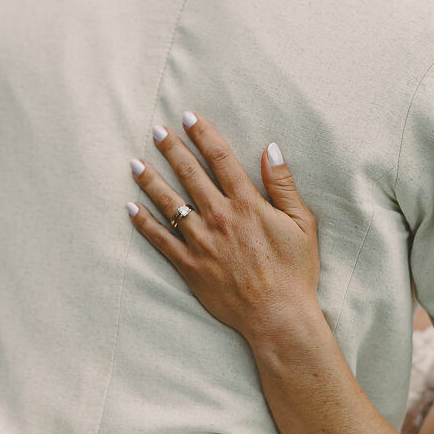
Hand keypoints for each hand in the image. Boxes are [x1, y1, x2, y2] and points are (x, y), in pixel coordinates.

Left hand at [126, 113, 319, 341]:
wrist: (278, 316)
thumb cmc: (295, 271)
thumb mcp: (302, 223)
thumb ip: (283, 184)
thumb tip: (270, 149)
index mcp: (247, 203)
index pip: (220, 158)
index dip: (203, 135)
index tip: (189, 118)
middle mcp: (219, 217)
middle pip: (189, 174)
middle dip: (171, 149)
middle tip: (156, 130)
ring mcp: (201, 241)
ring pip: (168, 203)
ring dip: (150, 180)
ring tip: (135, 162)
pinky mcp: (189, 266)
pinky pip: (160, 240)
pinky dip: (143, 223)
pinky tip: (131, 207)